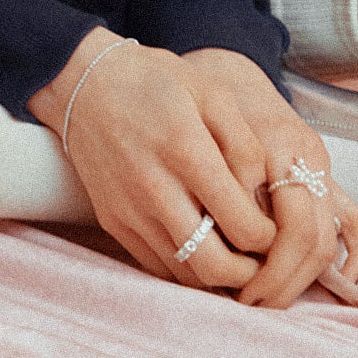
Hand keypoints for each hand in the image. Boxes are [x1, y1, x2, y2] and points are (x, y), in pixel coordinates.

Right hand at [29, 31, 357, 307]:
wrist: (84, 83)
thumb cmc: (155, 82)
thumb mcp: (210, 92)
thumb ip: (245, 143)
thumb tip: (261, 194)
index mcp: (186, 151)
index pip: (243, 226)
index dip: (269, 238)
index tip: (273, 227)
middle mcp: (155, 189)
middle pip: (215, 266)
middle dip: (248, 272)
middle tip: (260, 257)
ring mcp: (130, 211)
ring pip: (186, 275)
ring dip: (217, 275)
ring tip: (233, 253)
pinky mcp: (113, 222)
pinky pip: (157, 267)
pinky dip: (184, 268)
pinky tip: (198, 246)